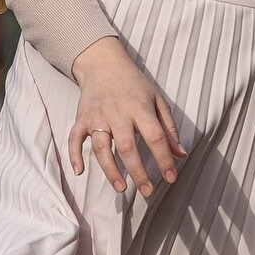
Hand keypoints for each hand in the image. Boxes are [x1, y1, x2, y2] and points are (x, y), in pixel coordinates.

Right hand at [68, 37, 186, 198]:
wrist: (103, 62)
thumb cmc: (134, 84)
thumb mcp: (157, 100)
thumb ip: (169, 128)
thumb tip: (180, 155)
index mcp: (140, 107)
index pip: (155, 137)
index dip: (164, 159)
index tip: (171, 178)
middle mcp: (117, 113)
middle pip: (127, 147)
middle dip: (138, 172)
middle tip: (148, 192)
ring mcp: (97, 116)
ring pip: (102, 148)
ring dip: (110, 171)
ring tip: (121, 188)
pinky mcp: (82, 118)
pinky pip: (74, 138)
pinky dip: (74, 155)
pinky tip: (79, 171)